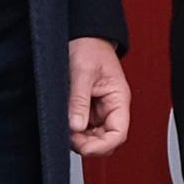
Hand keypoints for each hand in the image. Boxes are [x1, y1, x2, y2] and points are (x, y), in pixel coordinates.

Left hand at [67, 36, 132, 157]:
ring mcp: (99, 110)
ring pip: (94, 138)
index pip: (118, 133)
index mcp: (119, 100)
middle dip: (88, 144)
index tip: (83, 147)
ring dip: (79, 139)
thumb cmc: (90, 48)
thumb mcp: (83, 72)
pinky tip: (65, 124)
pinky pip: (83, 129)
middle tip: (69, 136)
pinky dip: (74, 132)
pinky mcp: (87, 109)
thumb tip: (76, 126)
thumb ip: (79, 100)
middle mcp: (111, 108)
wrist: (84, 36)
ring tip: (65, 128)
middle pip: (106, 140)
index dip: (102, 146)